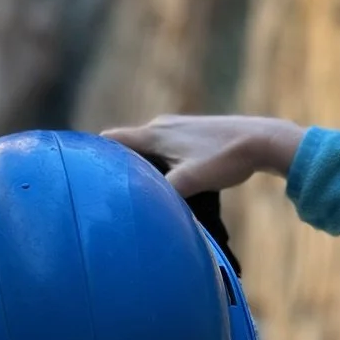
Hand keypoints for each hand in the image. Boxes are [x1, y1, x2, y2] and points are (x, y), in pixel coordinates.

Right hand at [102, 115, 304, 198]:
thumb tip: (141, 213)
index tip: (76, 170)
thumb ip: (163, 194)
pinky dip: (156, 165)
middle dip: (115, 165)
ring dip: (138, 167)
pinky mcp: (192, 135)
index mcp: (154, 135)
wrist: (262, 140)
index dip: (94, 154)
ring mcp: (177, 129)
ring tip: (130, 190)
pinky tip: (163, 183)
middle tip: (103, 190)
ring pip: (146, 149)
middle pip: (126, 145)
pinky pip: (163, 150)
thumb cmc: (226, 158)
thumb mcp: (190, 181)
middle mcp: (161, 126)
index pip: (111, 141)